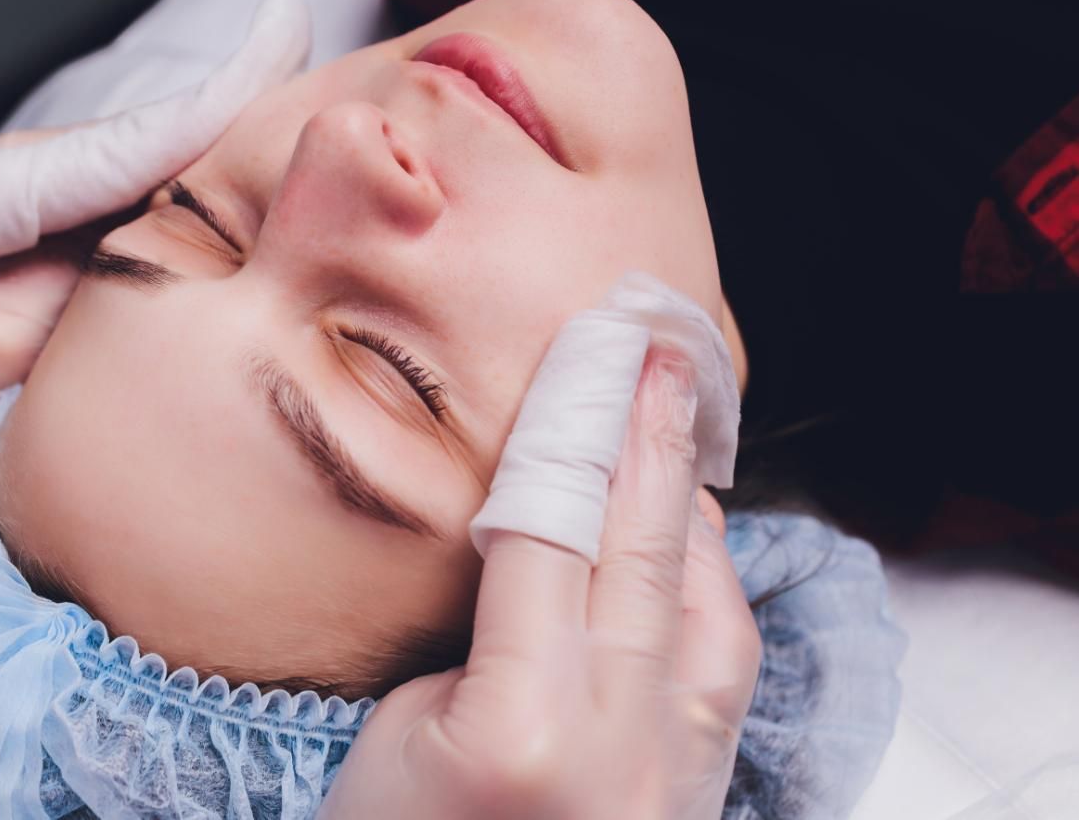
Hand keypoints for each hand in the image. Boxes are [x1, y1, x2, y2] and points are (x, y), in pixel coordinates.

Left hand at [0, 0, 309, 578]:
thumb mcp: (3, 357)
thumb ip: (91, 286)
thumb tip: (174, 237)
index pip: (92, 152)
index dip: (191, 112)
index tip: (274, 45)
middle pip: (103, 146)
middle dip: (203, 120)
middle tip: (299, 60)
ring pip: (102, 169)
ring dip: (182, 160)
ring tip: (276, 129)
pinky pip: (87, 201)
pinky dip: (147, 200)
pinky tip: (212, 189)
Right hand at [320, 349, 760, 819]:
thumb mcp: (400, 729)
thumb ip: (489, 634)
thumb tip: (550, 547)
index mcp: (521, 725)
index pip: (553, 533)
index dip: (571, 429)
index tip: (589, 350)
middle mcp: (617, 746)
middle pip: (643, 554)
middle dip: (652, 437)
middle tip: (660, 347)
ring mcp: (672, 778)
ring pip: (708, 607)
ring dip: (692, 505)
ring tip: (674, 426)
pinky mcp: (694, 796)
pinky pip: (722, 666)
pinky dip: (709, 585)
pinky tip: (689, 542)